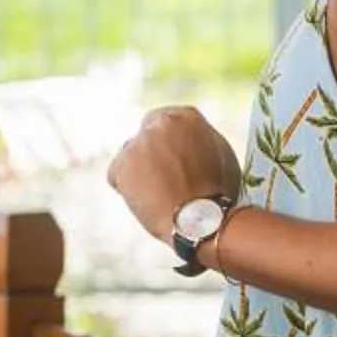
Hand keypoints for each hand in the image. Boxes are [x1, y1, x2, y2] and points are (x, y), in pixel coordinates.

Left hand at [108, 105, 242, 243]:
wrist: (203, 218)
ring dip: (139, 171)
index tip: (169, 157)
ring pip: (131, 155)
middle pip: (146, 136)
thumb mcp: (219, 154)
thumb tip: (185, 140)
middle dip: (151, 154)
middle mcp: (160, 124)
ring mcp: (139, 142)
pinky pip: (116, 175)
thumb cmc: (216, 193)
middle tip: (162, 178)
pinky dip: (126, 189)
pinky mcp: (122, 163)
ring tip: (160, 194)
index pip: (165, 121)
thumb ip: (197, 140)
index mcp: (187, 117)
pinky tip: (147, 200)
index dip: (167, 143)